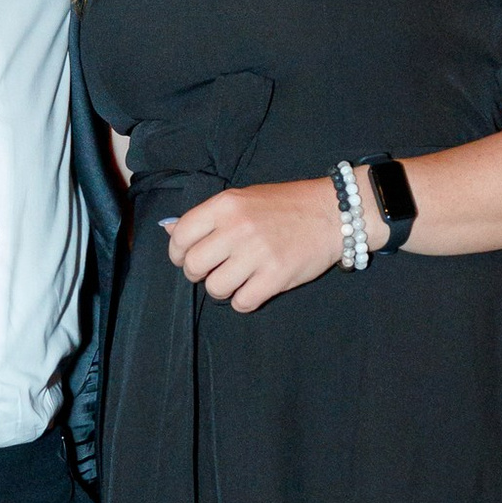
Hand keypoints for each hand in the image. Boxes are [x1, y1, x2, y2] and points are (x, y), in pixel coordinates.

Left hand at [162, 176, 344, 313]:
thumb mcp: (242, 199)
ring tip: (236, 278)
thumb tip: (168, 230)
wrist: (332, 213)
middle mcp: (237, 228)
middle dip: (197, 274)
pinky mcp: (276, 277)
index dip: (178, 253)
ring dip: (222, 288)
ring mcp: (257, 254)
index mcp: (226, 205)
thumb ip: (207, 217)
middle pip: (194, 266)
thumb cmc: (285, 205)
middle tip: (212, 270)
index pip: (181, 235)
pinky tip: (253, 288)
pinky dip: (243, 300)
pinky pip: (241, 303)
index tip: (187, 257)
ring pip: (215, 288)